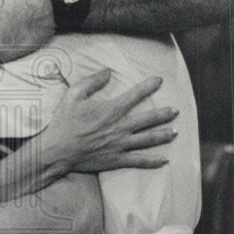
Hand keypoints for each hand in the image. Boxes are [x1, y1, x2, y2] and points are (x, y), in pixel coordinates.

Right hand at [38, 68, 177, 173]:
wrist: (57, 150)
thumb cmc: (64, 122)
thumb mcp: (73, 95)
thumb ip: (92, 81)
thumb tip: (107, 72)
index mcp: (111, 110)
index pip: (135, 95)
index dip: (149, 86)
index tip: (159, 80)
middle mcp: (120, 127)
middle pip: (148, 119)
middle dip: (164, 114)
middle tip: (175, 111)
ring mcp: (120, 145)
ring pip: (148, 140)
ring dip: (164, 135)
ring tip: (176, 132)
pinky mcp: (116, 160)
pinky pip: (139, 161)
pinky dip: (153, 161)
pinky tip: (164, 161)